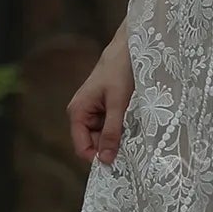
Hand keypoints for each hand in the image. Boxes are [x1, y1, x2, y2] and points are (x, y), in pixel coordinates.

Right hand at [67, 27, 133, 164]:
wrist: (130, 48)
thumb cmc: (120, 71)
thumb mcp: (119, 104)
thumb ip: (112, 132)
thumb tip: (106, 159)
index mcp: (78, 112)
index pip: (82, 148)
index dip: (99, 157)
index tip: (120, 163)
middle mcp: (82, 114)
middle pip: (95, 144)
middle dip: (112, 147)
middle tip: (133, 145)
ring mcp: (94, 112)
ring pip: (105, 137)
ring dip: (119, 137)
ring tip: (135, 129)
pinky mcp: (106, 109)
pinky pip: (112, 127)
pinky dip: (123, 128)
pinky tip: (134, 123)